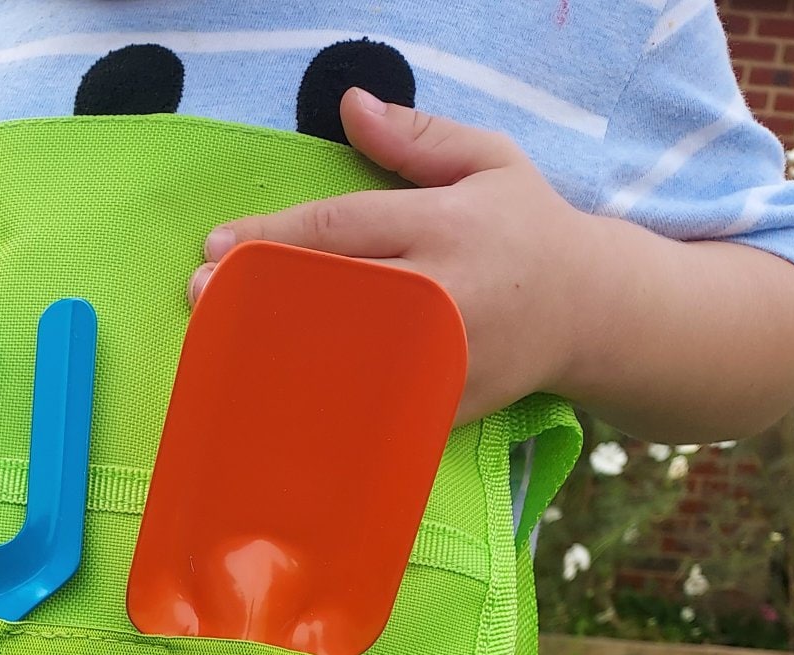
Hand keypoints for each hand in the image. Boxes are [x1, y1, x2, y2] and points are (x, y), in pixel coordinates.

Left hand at [189, 88, 591, 426]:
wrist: (592, 312)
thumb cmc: (527, 229)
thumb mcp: (488, 162)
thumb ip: (416, 139)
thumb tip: (349, 104)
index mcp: (445, 224)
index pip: (341, 228)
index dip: (271, 239)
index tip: (215, 247)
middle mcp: (444, 292)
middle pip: (332, 295)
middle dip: (261, 296)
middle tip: (201, 296)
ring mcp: (445, 358)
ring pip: (346, 359)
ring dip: (277, 354)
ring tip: (222, 346)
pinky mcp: (447, 406)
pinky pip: (375, 410)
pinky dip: (324, 407)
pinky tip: (277, 399)